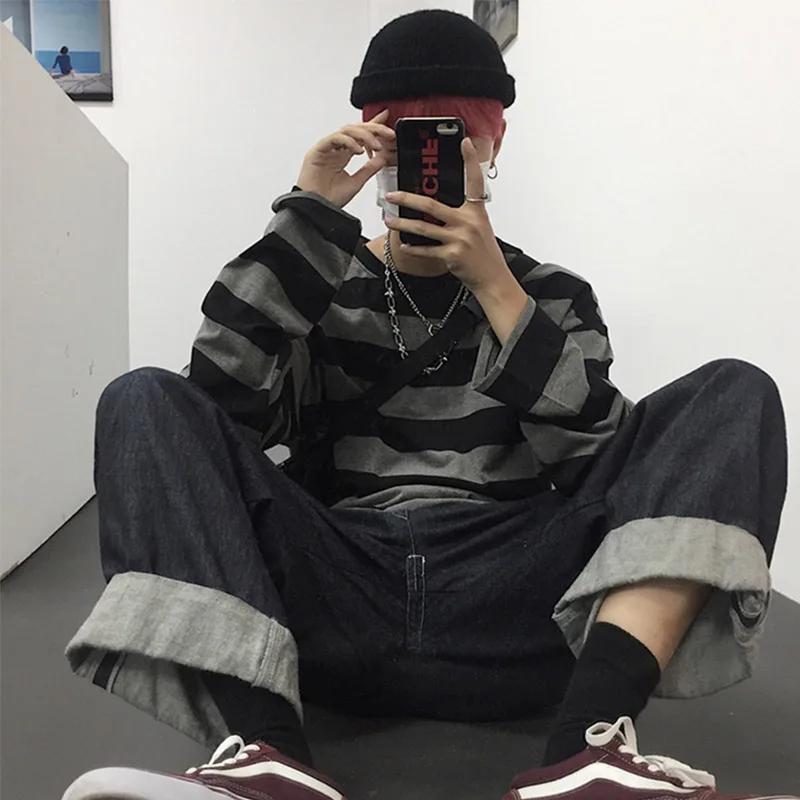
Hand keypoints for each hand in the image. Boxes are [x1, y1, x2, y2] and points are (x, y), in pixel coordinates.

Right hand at [296, 110, 394, 207]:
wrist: (316, 210)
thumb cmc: (330, 199)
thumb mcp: (357, 183)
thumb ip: (369, 169)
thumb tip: (382, 158)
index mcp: (343, 155)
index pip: (360, 136)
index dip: (373, 126)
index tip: (386, 121)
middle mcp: (335, 149)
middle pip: (355, 129)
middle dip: (373, 128)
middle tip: (388, 133)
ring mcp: (326, 148)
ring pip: (346, 130)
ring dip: (364, 135)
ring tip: (376, 145)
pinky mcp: (317, 151)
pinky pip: (334, 139)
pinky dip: (348, 141)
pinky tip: (359, 149)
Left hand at [384, 138, 510, 294]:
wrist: (492, 277)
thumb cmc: (483, 252)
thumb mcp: (479, 227)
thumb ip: (462, 214)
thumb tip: (435, 207)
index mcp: (476, 211)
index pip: (474, 181)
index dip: (470, 160)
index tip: (464, 142)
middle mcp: (468, 222)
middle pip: (432, 205)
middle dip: (407, 199)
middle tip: (391, 195)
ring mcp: (460, 239)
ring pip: (423, 228)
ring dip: (402, 224)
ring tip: (388, 220)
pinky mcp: (452, 255)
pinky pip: (426, 250)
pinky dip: (412, 247)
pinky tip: (403, 244)